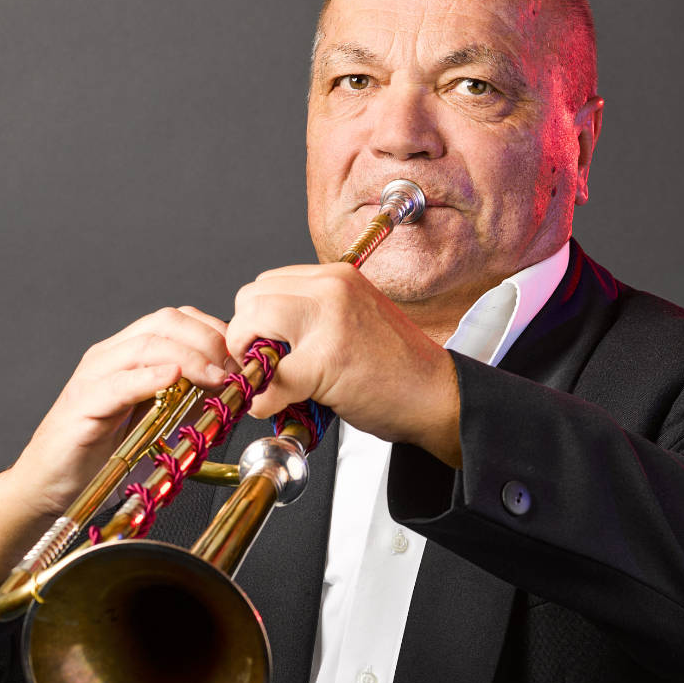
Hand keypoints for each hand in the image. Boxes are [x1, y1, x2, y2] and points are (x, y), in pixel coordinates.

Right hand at [1, 305, 236, 517]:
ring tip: (217, 377)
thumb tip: (226, 387)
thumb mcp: (153, 419)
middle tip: (234, 368)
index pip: (175, 319)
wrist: (50, 486)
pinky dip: (149, 377)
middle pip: (164, 322)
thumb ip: (182, 398)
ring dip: (190, 357)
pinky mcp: (82, 406)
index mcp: (126, 354)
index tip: (240, 357)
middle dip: (208, 340)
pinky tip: (173, 379)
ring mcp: (92, 377)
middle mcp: (108, 357)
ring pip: (145, 346)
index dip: (213, 330)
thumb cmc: (100, 455)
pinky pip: (118, 384)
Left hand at [226, 263, 461, 465]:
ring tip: (269, 379)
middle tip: (259, 363)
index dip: (256, 317)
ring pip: (252, 322)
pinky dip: (264, 398)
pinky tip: (275, 405)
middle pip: (252, 296)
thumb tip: (266, 332)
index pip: (268, 282)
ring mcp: (328, 322)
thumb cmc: (399, 367)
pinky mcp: (327, 361)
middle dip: (245, 333)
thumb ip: (314, 314)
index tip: (262, 344)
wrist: (438, 395)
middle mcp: (331, 289)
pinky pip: (272, 377)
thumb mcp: (354, 318)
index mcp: (337, 277)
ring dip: (249, 357)